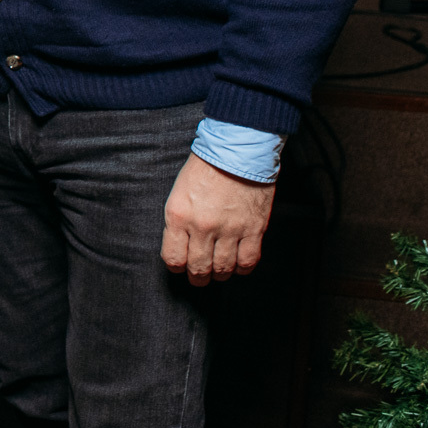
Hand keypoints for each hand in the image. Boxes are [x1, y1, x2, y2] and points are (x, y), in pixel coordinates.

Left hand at [160, 153, 276, 285]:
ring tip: (219, 271)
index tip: (180, 266)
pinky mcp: (254, 229)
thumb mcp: (179, 192)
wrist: (236, 151)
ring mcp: (230, 229)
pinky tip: (238, 264)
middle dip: (198, 277)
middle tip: (199, 277)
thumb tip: (181, 245)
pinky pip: (248, 261)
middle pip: (199, 268)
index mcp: (179, 216)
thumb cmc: (205, 167)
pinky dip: (242, 268)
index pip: (173, 258)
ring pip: (223, 268)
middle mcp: (203, 227)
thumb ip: (179, 221)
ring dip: (220, 274)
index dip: (176, 267)